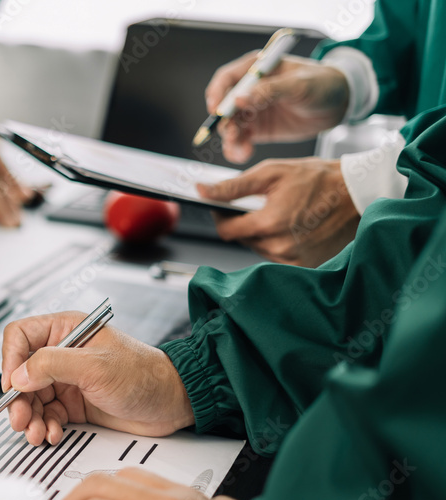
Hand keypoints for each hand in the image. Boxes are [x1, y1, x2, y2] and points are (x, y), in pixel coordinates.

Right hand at [0, 312, 193, 445]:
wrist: (172, 403)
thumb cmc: (145, 374)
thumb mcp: (95, 366)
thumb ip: (52, 365)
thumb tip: (18, 375)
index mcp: (66, 331)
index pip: (20, 337)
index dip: (10, 361)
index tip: (11, 386)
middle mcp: (62, 354)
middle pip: (21, 374)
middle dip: (18, 399)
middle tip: (20, 419)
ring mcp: (67, 380)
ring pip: (31, 399)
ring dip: (29, 418)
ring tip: (35, 433)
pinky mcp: (73, 405)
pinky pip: (46, 415)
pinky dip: (45, 427)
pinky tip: (52, 434)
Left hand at [197, 158, 359, 265]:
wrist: (358, 193)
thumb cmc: (318, 179)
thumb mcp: (272, 173)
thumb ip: (233, 186)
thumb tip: (201, 192)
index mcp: (268, 224)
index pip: (225, 231)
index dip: (221, 217)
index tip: (224, 206)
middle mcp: (279, 247)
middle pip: (242, 240)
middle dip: (244, 222)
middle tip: (261, 204)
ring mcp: (293, 259)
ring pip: (259, 248)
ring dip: (261, 233)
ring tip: (281, 212)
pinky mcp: (305, 265)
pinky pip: (277, 256)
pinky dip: (278, 242)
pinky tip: (292, 226)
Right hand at [206, 53, 348, 162]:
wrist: (338, 104)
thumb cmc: (321, 84)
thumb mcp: (299, 85)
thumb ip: (269, 91)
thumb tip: (239, 99)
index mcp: (256, 70)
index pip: (226, 79)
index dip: (217, 94)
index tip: (216, 110)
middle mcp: (249, 90)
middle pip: (224, 106)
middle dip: (224, 122)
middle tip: (233, 135)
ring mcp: (252, 111)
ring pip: (230, 126)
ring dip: (230, 138)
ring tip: (239, 149)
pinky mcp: (258, 129)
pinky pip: (241, 140)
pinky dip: (238, 148)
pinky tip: (243, 154)